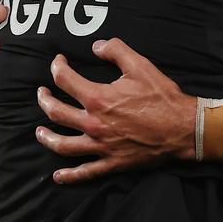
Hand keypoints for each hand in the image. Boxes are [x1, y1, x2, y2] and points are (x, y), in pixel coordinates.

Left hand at [36, 38, 196, 183]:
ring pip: (62, 144)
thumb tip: (96, 46)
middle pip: (56, 112)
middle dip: (44, 100)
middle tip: (41, 93)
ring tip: (39, 132)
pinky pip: (85, 172)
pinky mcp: (111, 163)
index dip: (57, 67)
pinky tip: (58, 176)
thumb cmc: (162, 97)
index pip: (65, 80)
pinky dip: (69, 175)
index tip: (58, 62)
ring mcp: (101, 146)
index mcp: (98, 98)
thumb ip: (116, 50)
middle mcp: (93, 124)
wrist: (183, 129)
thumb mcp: (140, 65)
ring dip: (46, 137)